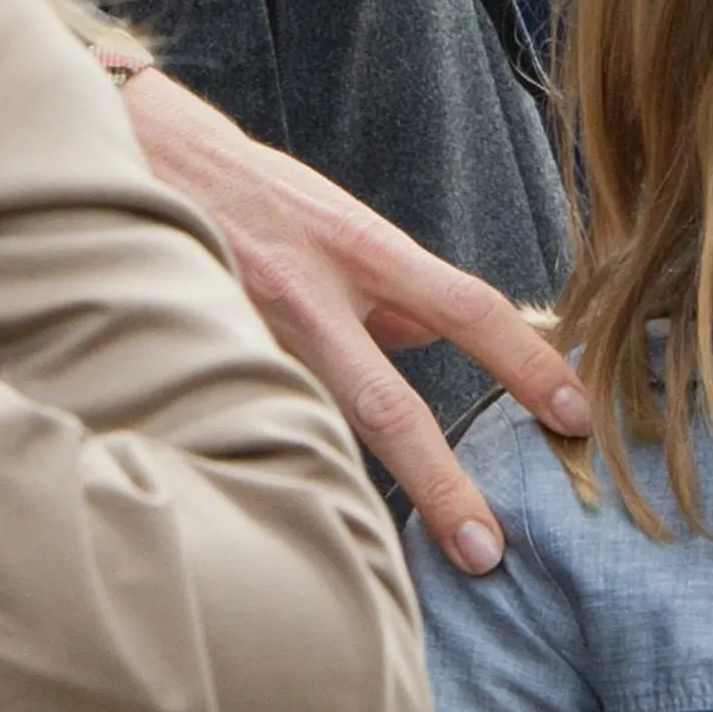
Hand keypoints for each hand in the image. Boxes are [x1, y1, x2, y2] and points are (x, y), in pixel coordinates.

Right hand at [116, 68, 589, 574]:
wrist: (134, 154)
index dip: (528, 361)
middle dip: (442, 484)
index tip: (578, 415)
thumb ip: (386, 285)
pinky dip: (278, 459)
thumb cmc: (249, 192)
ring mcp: (249, 334)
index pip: (467, 306)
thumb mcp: (335, 219)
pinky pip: (256, 425)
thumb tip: (430, 337)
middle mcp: (309, 292)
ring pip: (314, 427)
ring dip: (345, 488)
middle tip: (487, 551)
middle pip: (386, 407)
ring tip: (378, 557)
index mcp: (359, 247)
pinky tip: (282, 495)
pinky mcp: (202, 361)